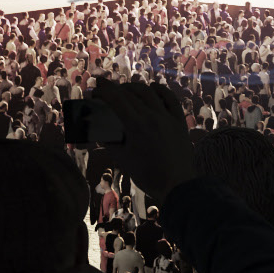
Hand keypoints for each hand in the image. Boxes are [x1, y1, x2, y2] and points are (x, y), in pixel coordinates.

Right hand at [88, 78, 199, 201]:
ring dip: (133, 87)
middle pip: (130, 94)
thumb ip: (109, 141)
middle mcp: (152, 117)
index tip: (94, 92)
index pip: (116, 100)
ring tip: (123, 89)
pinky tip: (153, 88)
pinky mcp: (179, 121)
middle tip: (102, 88)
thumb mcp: (122, 159)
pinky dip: (160, 91)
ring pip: (149, 92)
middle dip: (113, 88)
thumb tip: (98, 130)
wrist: (177, 185)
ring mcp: (168, 117)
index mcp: (136, 126)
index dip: (103, 93)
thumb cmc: (148, 175)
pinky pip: (171, 99)